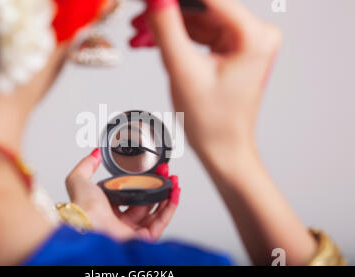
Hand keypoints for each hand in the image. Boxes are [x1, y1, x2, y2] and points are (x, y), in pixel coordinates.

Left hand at [65, 148, 180, 240]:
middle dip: (158, 187)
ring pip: (156, 213)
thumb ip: (86, 165)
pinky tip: (174, 194)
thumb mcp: (79, 179)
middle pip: (145, 203)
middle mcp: (118, 221)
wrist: (88, 223)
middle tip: (165, 173)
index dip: (142, 182)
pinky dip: (171, 208)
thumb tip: (95, 153)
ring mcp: (131, 230)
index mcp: (106, 208)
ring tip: (173, 181)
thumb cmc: (82, 208)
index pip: (128, 194)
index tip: (149, 171)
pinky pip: (161, 222)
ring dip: (167, 196)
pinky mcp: (142, 238)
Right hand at [130, 0, 281, 164]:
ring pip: (197, 19)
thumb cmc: (212, 122)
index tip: (147, 1)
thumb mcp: (183, 71)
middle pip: (202, 7)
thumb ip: (167, 28)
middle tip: (135, 21)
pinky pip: (199, 33)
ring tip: (137, 36)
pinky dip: (176, 37)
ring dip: (166, 25)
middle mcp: (254, 34)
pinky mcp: (232, 48)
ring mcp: (244, 41)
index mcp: (253, 36)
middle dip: (165, 13)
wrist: (222, 149)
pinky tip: (151, 42)